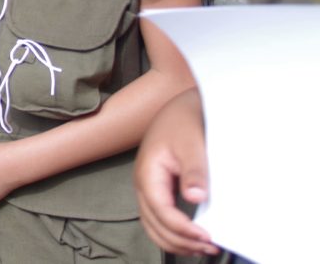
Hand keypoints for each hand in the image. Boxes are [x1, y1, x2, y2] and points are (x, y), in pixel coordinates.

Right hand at [134, 89, 217, 255]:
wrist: (180, 107)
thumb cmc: (184, 121)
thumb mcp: (192, 143)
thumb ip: (194, 171)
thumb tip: (195, 198)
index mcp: (148, 173)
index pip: (161, 210)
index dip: (183, 228)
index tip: (208, 237)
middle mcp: (144, 184)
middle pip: (154, 224)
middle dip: (180, 240)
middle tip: (210, 246)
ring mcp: (148, 187)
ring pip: (154, 225)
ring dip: (176, 241)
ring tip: (203, 247)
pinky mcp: (157, 189)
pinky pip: (158, 218)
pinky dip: (173, 233)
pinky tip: (192, 236)